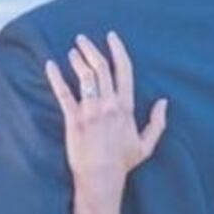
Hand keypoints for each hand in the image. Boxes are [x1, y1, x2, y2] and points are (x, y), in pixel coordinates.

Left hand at [45, 32, 167, 206]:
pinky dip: (55, 77)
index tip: (111, 36)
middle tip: (82, 38)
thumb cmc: (122, 163)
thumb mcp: (146, 144)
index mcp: (126, 107)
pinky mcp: (73, 120)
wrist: (101, 178)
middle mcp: (109, 105)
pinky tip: (49, 65)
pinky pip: (63, 94)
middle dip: (91, 49)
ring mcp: (90, 111)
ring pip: (84, 76)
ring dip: (77, 60)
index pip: (123, 71)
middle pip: (100, 68)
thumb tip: (164, 102)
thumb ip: (157, 122)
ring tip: (72, 51)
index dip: (118, 50)